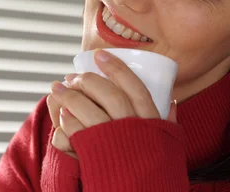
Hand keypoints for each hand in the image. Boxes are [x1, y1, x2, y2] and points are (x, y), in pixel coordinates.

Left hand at [48, 49, 176, 155]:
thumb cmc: (156, 174)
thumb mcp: (170, 146)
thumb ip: (169, 122)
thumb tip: (172, 99)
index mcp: (154, 124)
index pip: (136, 87)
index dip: (116, 68)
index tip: (100, 55)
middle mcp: (136, 131)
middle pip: (110, 96)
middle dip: (89, 81)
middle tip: (73, 75)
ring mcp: (116, 145)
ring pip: (91, 112)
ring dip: (70, 97)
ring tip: (57, 88)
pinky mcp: (97, 160)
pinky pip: (79, 136)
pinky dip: (68, 122)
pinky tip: (61, 114)